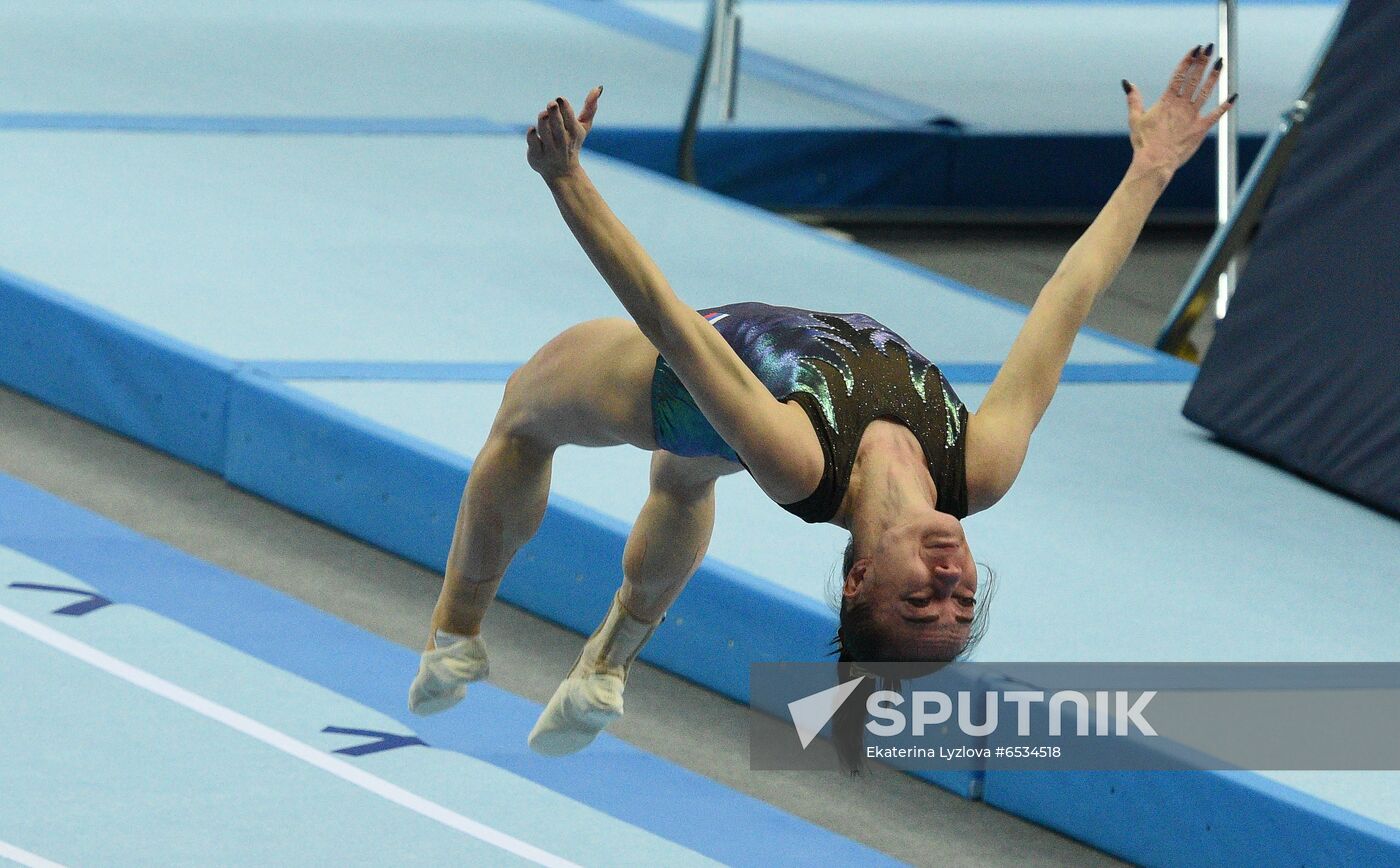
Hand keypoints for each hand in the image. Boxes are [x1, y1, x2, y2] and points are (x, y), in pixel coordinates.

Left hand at [527, 86, 602, 179]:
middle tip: (552, 103)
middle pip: (557, 125)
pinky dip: (532, 134)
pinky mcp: (536, 155)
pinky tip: (533, 129)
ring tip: (544, 115)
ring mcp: (549, 149)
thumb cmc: (572, 143)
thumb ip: (590, 108)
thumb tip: (598, 87)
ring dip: (543, 120)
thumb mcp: (583, 127)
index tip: (560, 100)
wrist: (563, 173)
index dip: (564, 107)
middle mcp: (562, 141)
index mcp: (574, 132)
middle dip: (554, 112)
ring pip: (544, 131)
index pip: (569, 118)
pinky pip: (533, 142)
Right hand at [1123, 45, 1235, 173]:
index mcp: (1166, 101)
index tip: (1195, 49)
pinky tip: (1233, 97)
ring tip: (1220, 63)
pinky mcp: (1200, 129)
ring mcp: (1192, 116)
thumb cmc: (1144, 142)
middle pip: (1194, 79)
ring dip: (1213, 76)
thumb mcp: (1135, 119)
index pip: (1179, 75)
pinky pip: (1215, 115)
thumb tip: (1127, 83)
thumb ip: (1133, 99)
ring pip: (1206, 92)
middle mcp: (1181, 106)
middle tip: (1209, 48)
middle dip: (1202, 62)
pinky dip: (1225, 106)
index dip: (1188, 60)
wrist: (1155, 162)